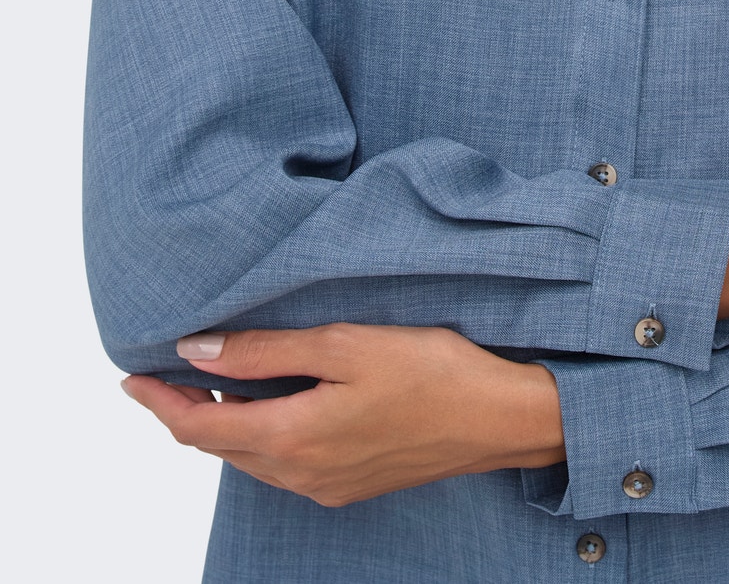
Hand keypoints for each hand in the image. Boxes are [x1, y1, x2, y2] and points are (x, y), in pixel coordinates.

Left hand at [121, 324, 565, 505]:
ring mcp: (327, 485)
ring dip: (224, 422)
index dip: (159, 404)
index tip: (129, 378)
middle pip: (220, 447)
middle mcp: (301, 474)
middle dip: (185, 411)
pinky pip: (285, 462)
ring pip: (252, 456)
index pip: (198, 428)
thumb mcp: (344, 345)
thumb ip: (265, 352)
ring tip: (212, 379)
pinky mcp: (352, 483)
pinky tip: (274, 401)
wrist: (499, 418)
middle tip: (165, 373)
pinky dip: (261, 432)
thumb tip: (196, 351)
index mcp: (292, 439)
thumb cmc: (431, 372)